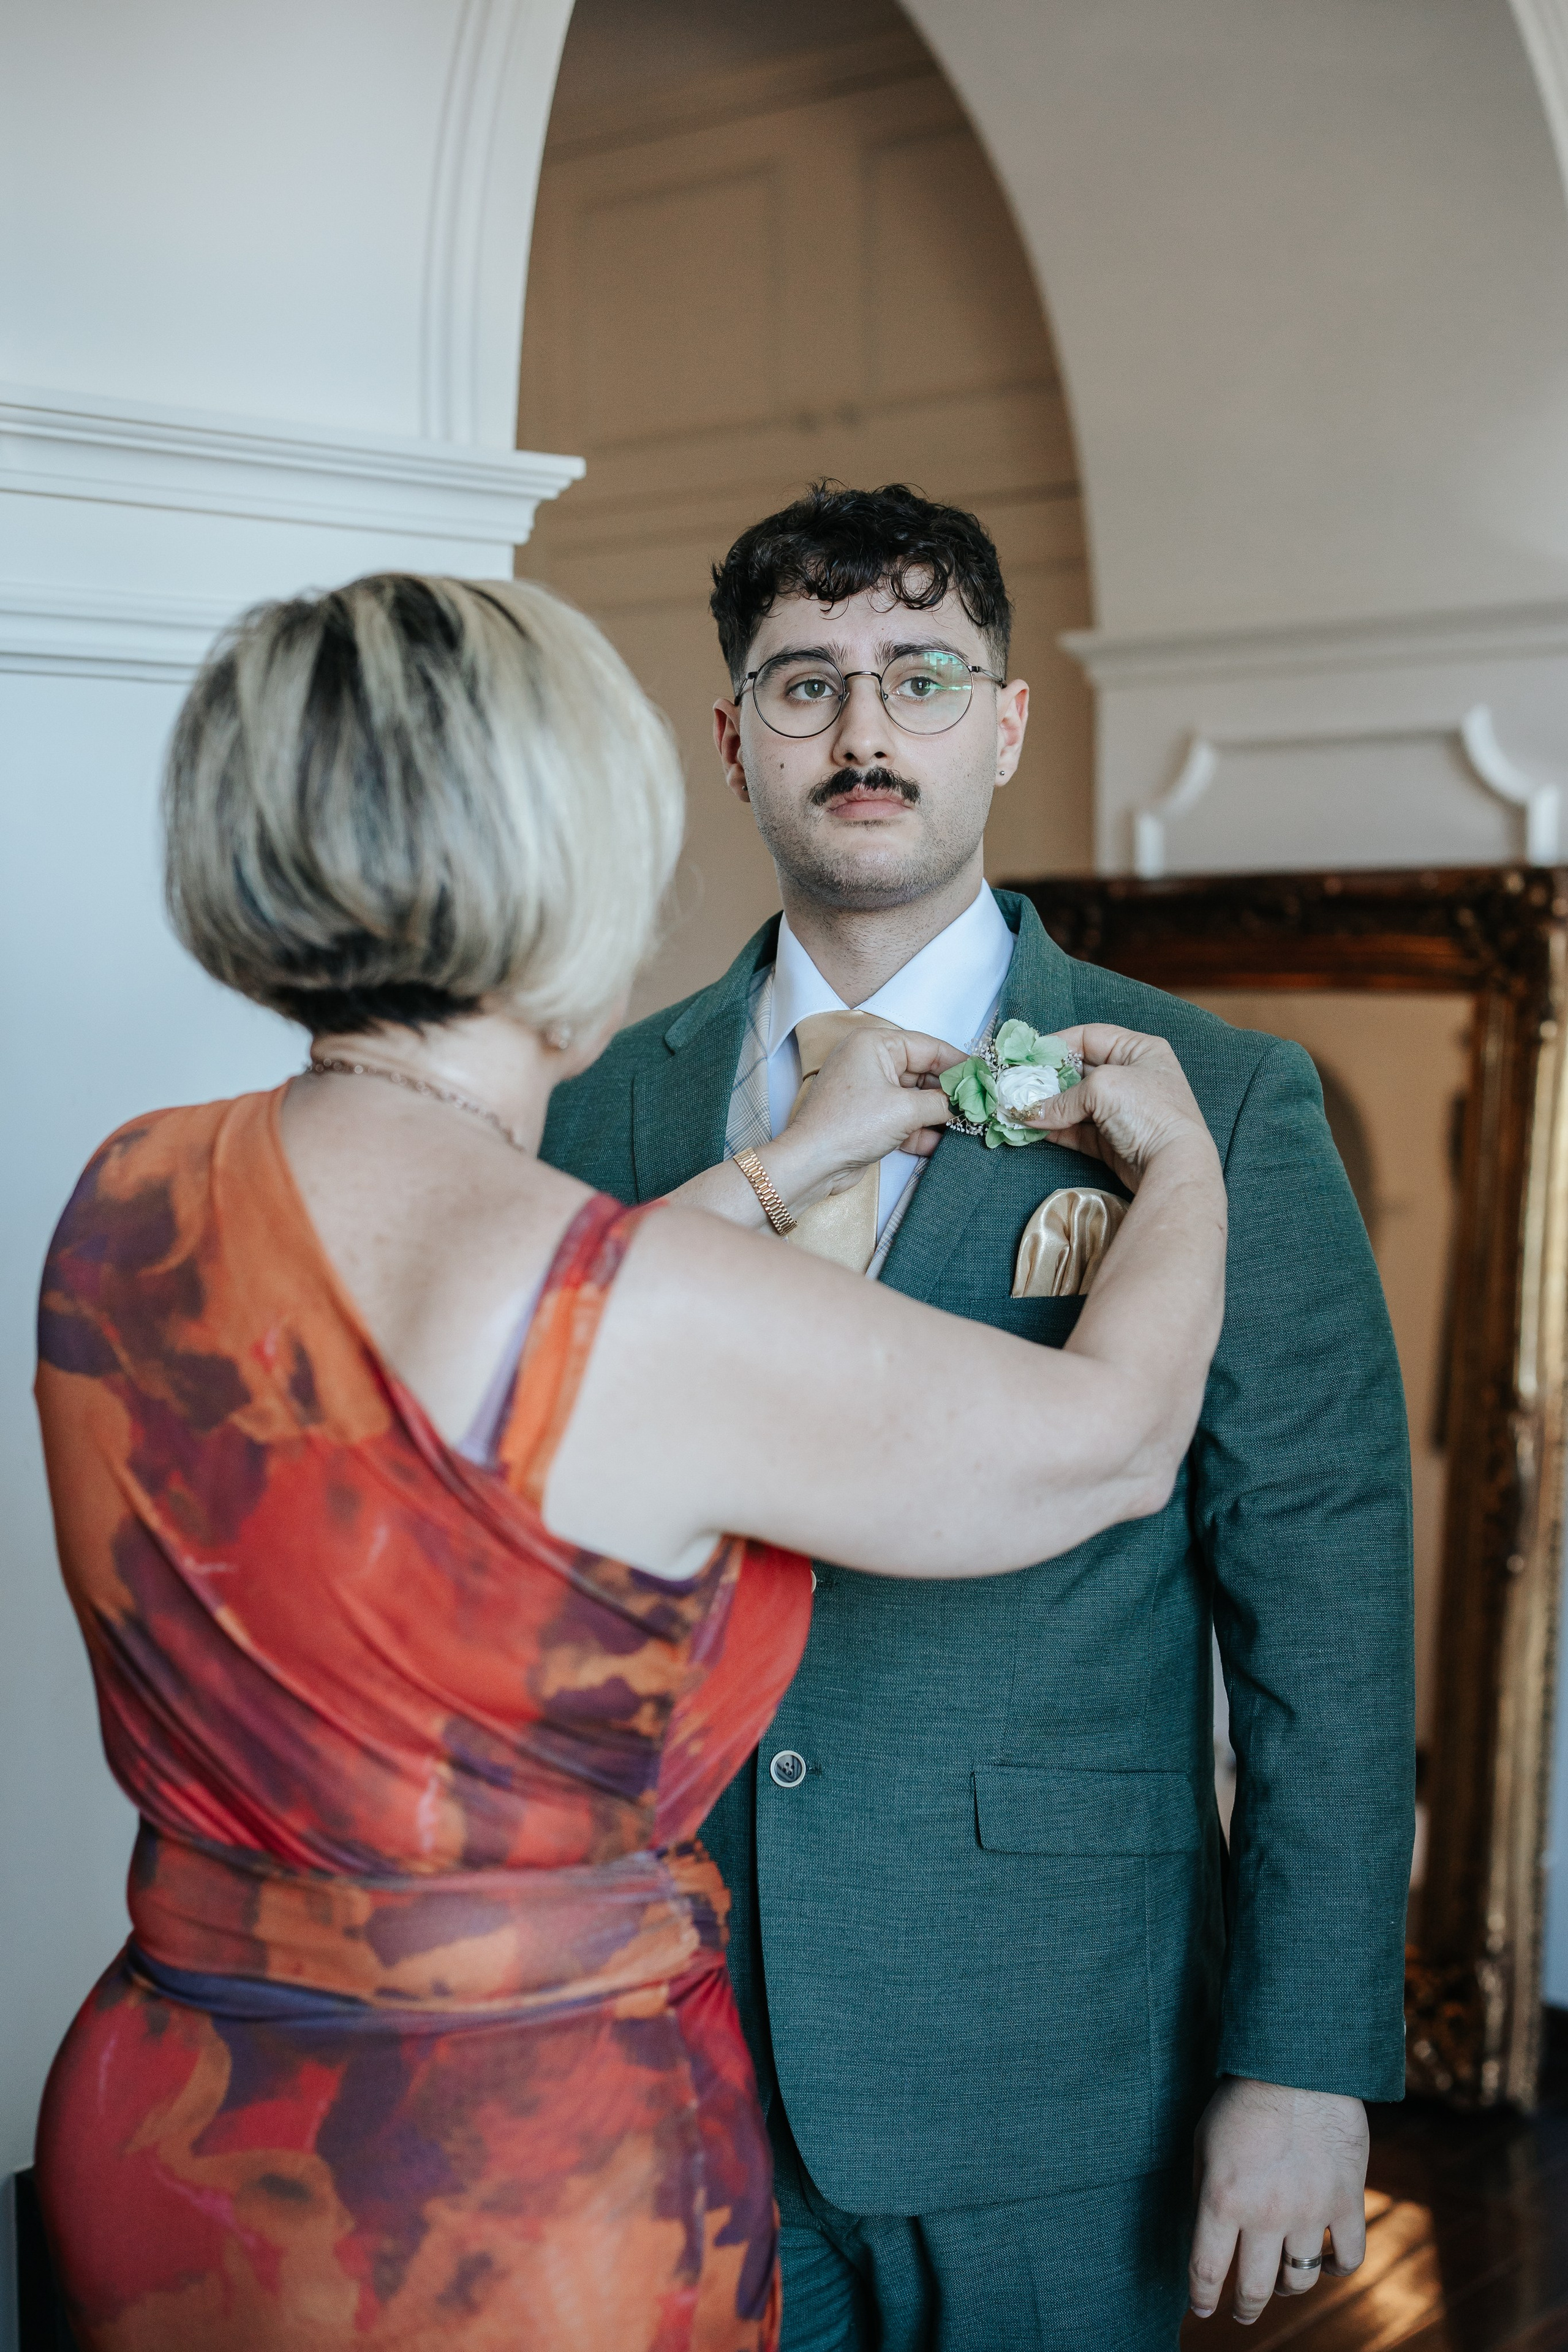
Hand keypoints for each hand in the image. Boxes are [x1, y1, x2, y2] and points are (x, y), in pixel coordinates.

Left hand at [765, 1026, 962, 1207]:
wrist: (812, 1164)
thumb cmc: (850, 1125)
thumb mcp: (905, 1110)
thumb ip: (942, 1103)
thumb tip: (967, 1102)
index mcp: (875, 1044)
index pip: (928, 1047)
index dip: (959, 1063)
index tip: (984, 1076)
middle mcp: (870, 1062)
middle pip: (922, 1073)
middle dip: (950, 1093)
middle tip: (979, 1105)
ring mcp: (868, 1091)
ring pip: (914, 1098)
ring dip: (938, 1114)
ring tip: (968, 1124)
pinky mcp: (868, 1118)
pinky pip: (902, 1119)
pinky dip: (920, 1130)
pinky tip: (942, 1143)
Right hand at [1017, 1024, 1210, 1193]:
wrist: (1173, 1164)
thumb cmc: (1148, 1111)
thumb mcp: (1102, 1088)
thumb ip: (1062, 1098)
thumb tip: (1028, 1112)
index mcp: (1139, 1050)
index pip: (1090, 1036)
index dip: (1057, 1044)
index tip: (1028, 1055)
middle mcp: (1132, 1077)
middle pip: (1080, 1071)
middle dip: (1048, 1079)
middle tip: (1018, 1084)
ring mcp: (1122, 1110)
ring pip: (1076, 1103)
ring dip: (1048, 1107)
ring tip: (1019, 1108)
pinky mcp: (1113, 1140)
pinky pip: (1078, 1130)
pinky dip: (1056, 1129)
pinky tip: (1033, 1128)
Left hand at [1189, 2078, 1368, 2324]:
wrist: (1297, 2064)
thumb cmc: (1242, 2099)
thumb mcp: (1204, 2142)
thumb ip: (1204, 2192)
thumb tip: (1205, 2235)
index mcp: (1222, 2199)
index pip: (1207, 2271)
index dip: (1202, 2298)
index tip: (1202, 2309)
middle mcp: (1265, 2214)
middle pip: (1254, 2289)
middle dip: (1243, 2308)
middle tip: (1240, 2313)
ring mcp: (1309, 2211)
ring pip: (1300, 2279)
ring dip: (1287, 2289)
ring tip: (1280, 2285)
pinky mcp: (1346, 2201)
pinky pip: (1349, 2257)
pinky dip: (1337, 2268)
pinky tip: (1327, 2264)